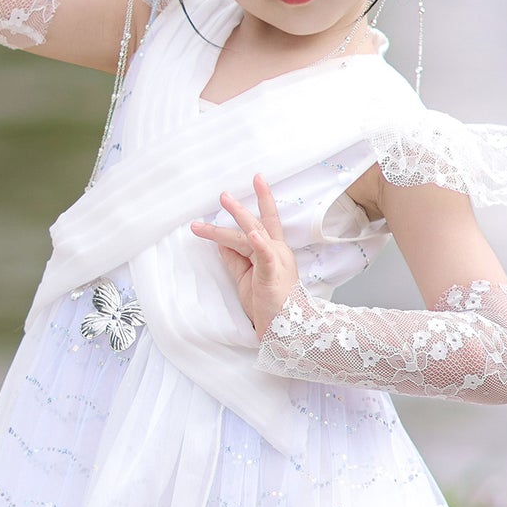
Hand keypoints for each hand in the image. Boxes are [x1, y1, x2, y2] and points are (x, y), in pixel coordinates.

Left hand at [190, 174, 298, 336]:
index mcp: (273, 252)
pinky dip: (259, 243)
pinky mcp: (272, 274)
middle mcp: (277, 251)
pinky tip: (252, 232)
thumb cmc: (269, 304)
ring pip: (252, 235)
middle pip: (255, 224)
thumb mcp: (245, 277)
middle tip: (223, 194)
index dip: (262, 200)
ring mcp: (276, 261)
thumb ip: (234, 258)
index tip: (258, 179)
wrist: (288, 328)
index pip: (266, 221)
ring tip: (226, 201)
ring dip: (237, 218)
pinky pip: (265, 256)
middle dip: (238, 208)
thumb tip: (218, 242)